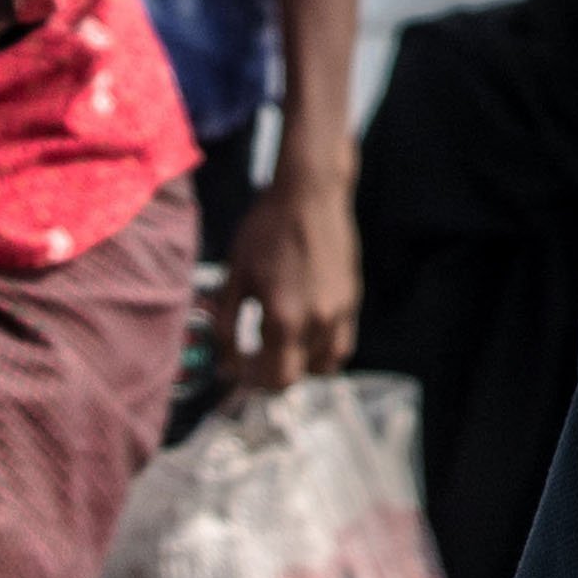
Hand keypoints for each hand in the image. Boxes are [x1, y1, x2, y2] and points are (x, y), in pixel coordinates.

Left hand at [222, 156, 360, 393]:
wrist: (309, 195)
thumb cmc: (265, 230)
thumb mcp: (235, 276)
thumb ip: (226, 326)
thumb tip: (225, 366)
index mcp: (283, 318)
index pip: (273, 378)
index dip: (253, 382)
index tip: (238, 370)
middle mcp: (316, 322)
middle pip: (297, 377)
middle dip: (272, 376)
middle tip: (254, 360)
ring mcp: (340, 313)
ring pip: (323, 365)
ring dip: (299, 365)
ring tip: (279, 347)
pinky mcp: (353, 301)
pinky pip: (341, 344)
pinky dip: (322, 350)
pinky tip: (303, 332)